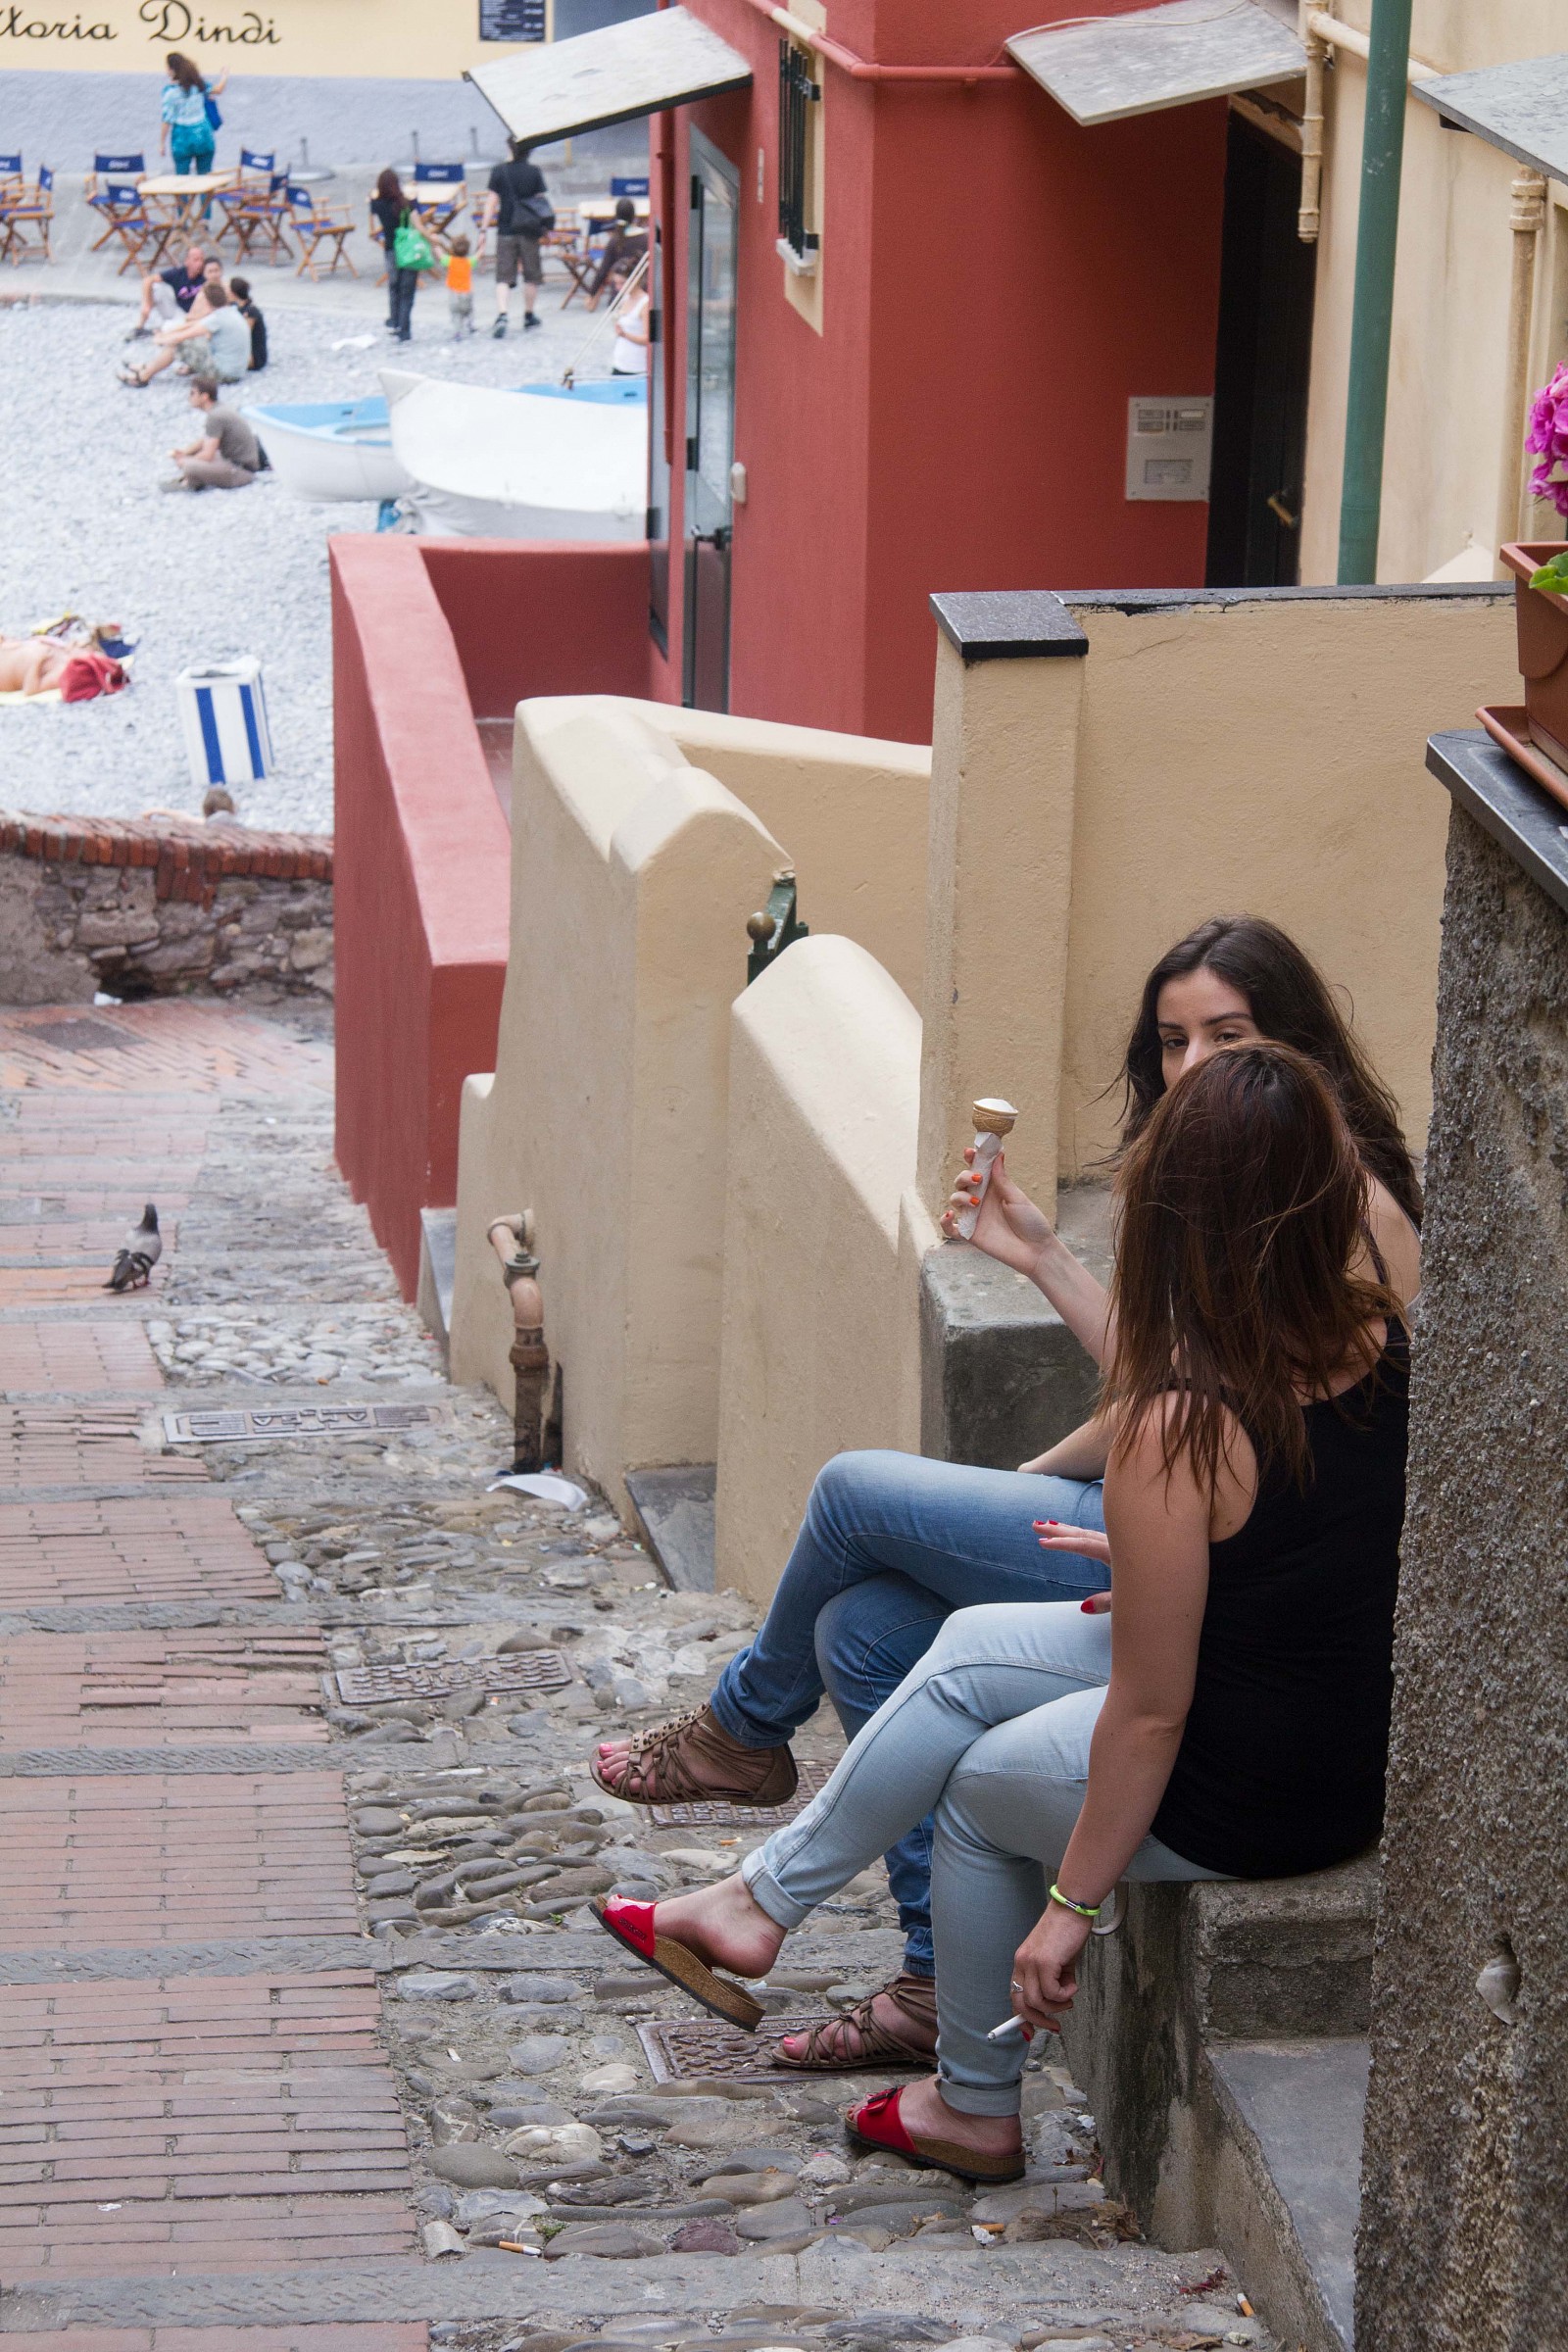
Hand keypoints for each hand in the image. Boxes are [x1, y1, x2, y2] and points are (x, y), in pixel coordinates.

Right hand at [940, 1147, 1054, 1278]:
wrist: (1036, 1251)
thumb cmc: (1032, 1223)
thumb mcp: (1017, 1198)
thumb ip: (1003, 1179)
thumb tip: (998, 1153)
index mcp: (994, 1189)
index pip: (977, 1170)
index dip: (971, 1159)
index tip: (969, 1152)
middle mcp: (981, 1200)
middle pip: (962, 1183)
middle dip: (964, 1177)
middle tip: (977, 1179)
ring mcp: (975, 1217)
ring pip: (955, 1200)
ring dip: (960, 1197)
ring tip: (976, 1202)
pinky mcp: (971, 1234)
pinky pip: (950, 1228)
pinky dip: (944, 1222)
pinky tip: (948, 1215)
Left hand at [1010, 1898, 1094, 2031]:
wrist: (1072, 1909)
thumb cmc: (1067, 1932)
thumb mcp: (1056, 1961)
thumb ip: (1052, 1980)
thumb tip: (1056, 2003)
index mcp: (1022, 1962)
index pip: (1014, 1995)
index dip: (1021, 2016)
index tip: (1029, 2031)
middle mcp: (1022, 1963)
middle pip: (1021, 2003)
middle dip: (1038, 2021)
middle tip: (1055, 2026)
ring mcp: (1031, 1962)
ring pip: (1036, 2001)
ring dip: (1056, 2006)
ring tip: (1069, 1997)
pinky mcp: (1044, 1962)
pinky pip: (1052, 1992)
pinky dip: (1065, 1994)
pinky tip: (1073, 1983)